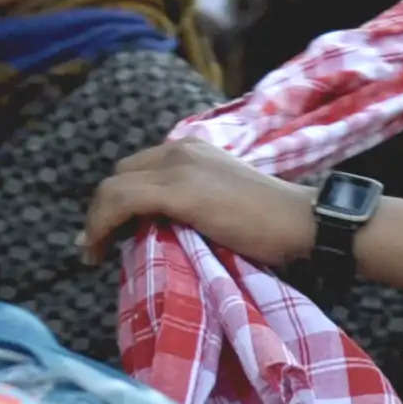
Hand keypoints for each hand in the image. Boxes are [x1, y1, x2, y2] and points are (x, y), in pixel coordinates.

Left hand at [82, 140, 321, 270]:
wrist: (307, 223)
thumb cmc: (278, 224)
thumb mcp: (226, 201)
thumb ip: (193, 202)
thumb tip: (158, 229)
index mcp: (195, 150)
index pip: (139, 168)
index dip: (121, 200)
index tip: (116, 233)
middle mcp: (182, 150)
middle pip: (120, 174)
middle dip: (104, 209)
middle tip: (103, 244)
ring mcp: (179, 167)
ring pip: (112, 188)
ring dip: (96, 221)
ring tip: (94, 253)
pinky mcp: (178, 190)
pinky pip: (120, 202)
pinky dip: (101, 226)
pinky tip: (98, 249)